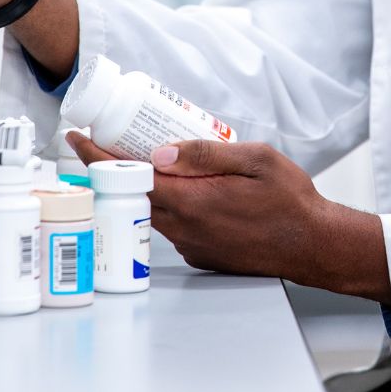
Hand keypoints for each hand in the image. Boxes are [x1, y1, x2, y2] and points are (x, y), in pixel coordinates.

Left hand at [69, 133, 390, 302]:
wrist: (312, 244)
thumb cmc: (291, 200)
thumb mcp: (256, 159)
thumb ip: (207, 154)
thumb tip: (161, 151)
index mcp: (194, 200)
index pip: (132, 177)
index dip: (99, 158)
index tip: (78, 140)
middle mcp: (185, 226)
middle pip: (133, 195)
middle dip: (113, 169)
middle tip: (103, 142)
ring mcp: (191, 243)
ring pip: (151, 210)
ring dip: (140, 186)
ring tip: (144, 158)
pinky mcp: (200, 252)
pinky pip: (171, 223)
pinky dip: (166, 203)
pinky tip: (183, 186)